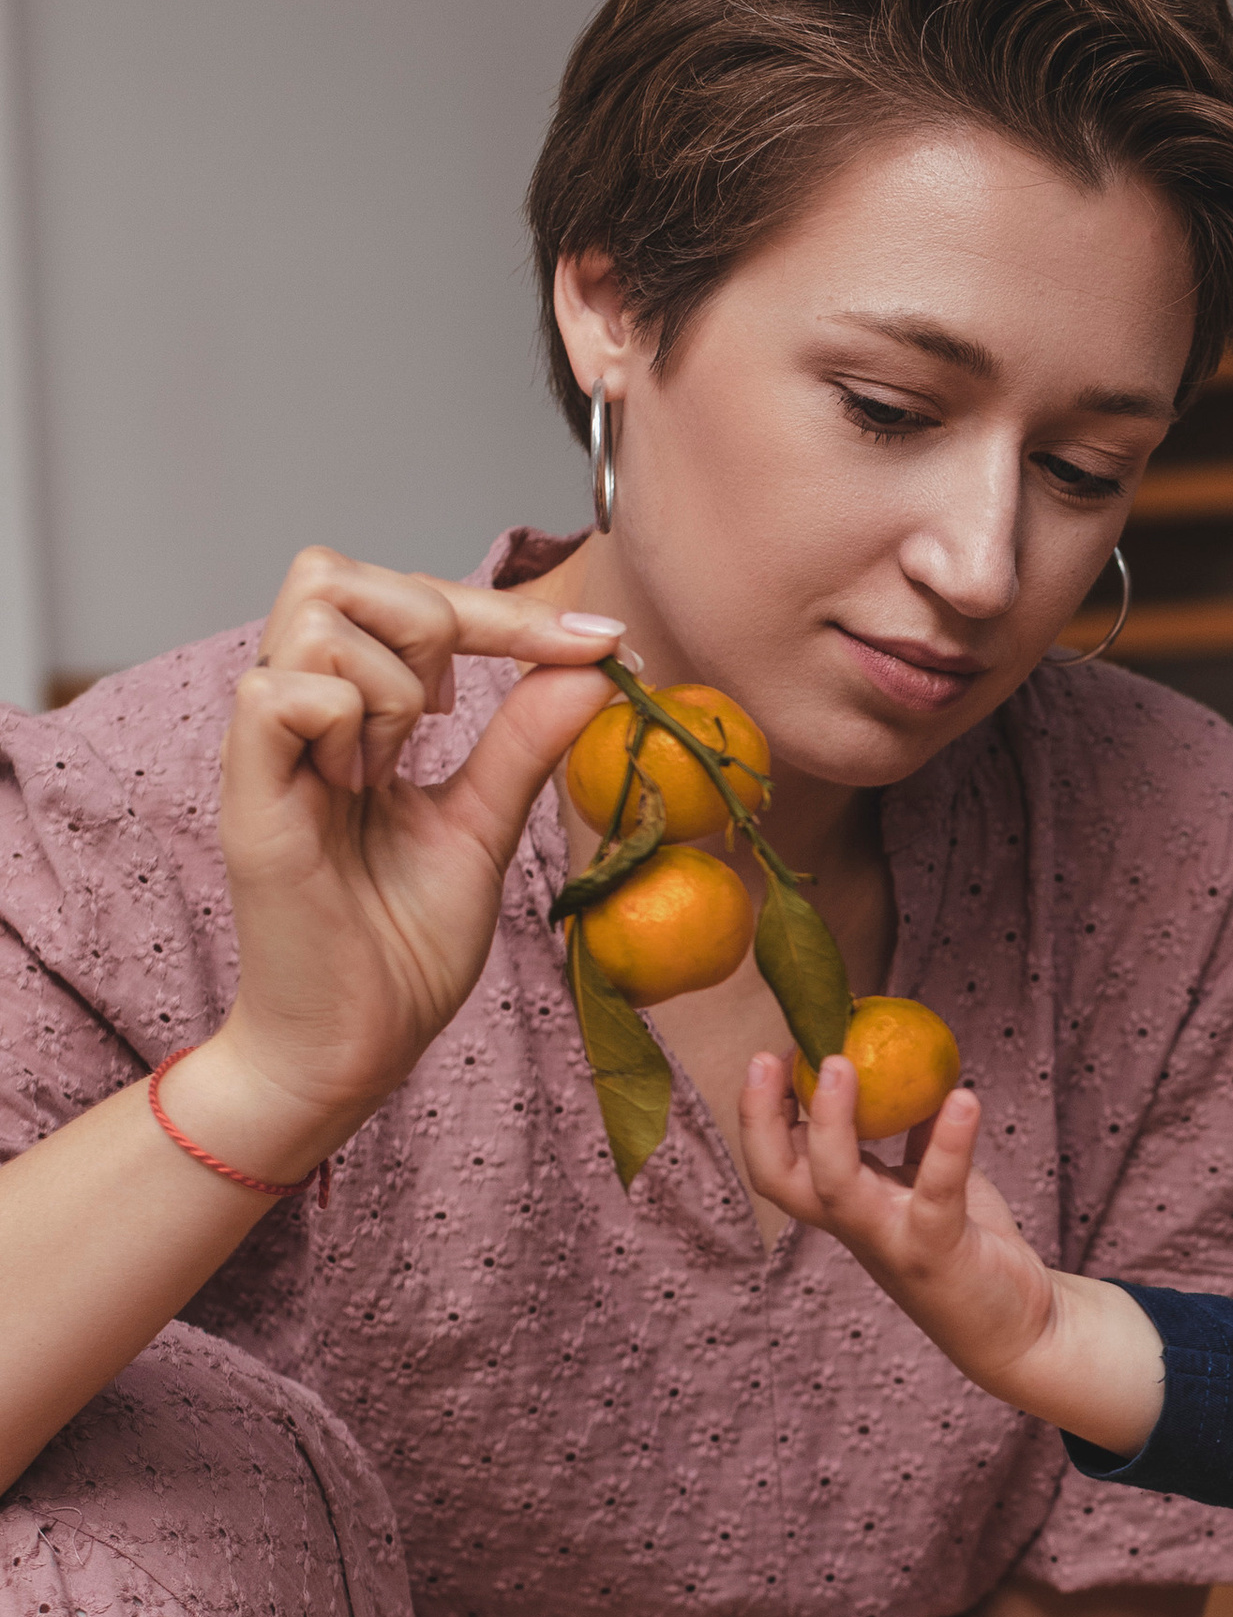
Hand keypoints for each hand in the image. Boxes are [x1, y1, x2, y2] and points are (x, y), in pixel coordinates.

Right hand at [212, 547, 627, 1156]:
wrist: (357, 1046)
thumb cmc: (403, 947)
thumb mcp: (485, 827)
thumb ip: (525, 743)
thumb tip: (593, 666)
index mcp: (350, 714)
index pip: (404, 597)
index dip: (504, 610)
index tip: (600, 642)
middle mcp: (298, 715)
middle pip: (332, 570)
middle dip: (431, 623)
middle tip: (451, 720)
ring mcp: (267, 750)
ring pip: (313, 618)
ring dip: (391, 686)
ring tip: (393, 772)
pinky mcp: (247, 796)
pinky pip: (277, 692)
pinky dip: (341, 720)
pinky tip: (359, 788)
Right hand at [738, 1060, 1166, 1449]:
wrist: (1021, 1325)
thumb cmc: (968, 1246)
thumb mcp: (934, 1182)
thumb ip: (917, 1138)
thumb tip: (915, 1069)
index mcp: (846, 1205)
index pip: (780, 1162)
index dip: (760, 1114)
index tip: (768, 1057)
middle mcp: (855, 1225)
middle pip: (782, 1179)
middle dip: (762, 1119)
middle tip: (769, 1057)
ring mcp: (891, 1241)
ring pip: (837, 1188)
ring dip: (832, 1125)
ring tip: (842, 1064)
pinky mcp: (939, 1250)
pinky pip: (937, 1191)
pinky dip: (949, 1143)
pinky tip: (965, 1098)